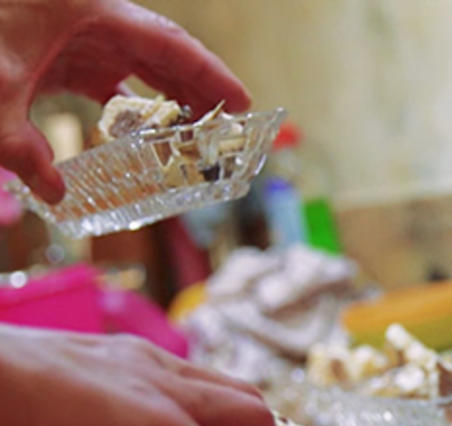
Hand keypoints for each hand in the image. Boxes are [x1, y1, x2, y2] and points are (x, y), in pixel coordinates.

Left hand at [0, 0, 250, 202]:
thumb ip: (21, 149)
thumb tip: (53, 195)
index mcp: (92, 12)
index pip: (169, 45)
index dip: (211, 76)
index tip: (245, 104)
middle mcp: (90, 19)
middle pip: (161, 55)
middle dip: (198, 93)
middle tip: (228, 133)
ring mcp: (72, 33)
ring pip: (136, 66)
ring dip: (165, 100)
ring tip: (194, 138)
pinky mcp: (53, 50)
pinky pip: (105, 76)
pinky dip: (124, 104)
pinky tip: (132, 134)